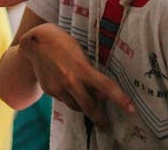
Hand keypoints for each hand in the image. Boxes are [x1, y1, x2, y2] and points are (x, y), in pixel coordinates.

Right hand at [19, 23, 133, 127]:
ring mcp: (58, 88)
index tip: (131, 109)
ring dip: (83, 106)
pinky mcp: (50, 91)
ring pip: (76, 106)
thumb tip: (101, 95)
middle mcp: (70, 81)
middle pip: (90, 107)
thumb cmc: (63, 44)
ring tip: (85, 98)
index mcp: (82, 69)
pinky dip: (69, 97)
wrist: (36, 43)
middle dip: (99, 118)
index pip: (106, 87)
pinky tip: (66, 85)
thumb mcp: (80, 54)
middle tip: (105, 124)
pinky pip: (64, 100)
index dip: (120, 98)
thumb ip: (90, 74)